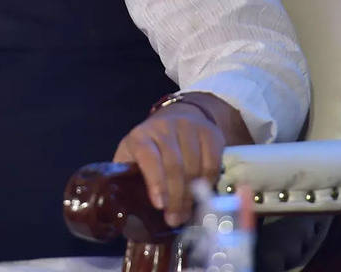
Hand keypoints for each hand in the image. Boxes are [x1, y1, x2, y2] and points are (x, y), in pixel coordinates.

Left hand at [113, 101, 225, 227]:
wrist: (177, 118)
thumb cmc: (150, 148)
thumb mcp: (133, 158)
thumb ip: (128, 181)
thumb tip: (127, 222)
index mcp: (140, 136)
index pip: (149, 157)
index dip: (155, 182)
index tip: (159, 205)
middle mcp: (164, 127)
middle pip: (174, 165)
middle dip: (176, 197)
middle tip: (175, 219)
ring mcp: (189, 127)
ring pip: (194, 166)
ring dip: (192, 194)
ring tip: (187, 212)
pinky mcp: (210, 132)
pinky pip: (212, 162)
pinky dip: (208, 182)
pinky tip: (202, 194)